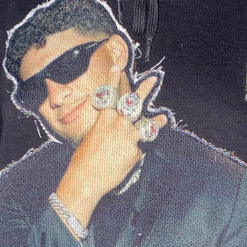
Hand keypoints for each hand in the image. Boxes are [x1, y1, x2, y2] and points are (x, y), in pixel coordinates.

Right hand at [56, 75, 166, 227]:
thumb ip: (106, 131)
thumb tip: (118, 133)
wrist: (86, 179)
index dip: (113, 79)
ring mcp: (129, 138)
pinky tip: (121, 163)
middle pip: (135, 103)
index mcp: (104, 119)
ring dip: (156, 121)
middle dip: (145, 90)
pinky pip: (137, 152)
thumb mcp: (91, 138)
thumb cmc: (82, 161)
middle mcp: (119, 125)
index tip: (117, 67)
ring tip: (163, 117)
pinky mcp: (135, 152)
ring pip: (146, 126)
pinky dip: (131, 157)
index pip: (110, 95)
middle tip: (153, 79)